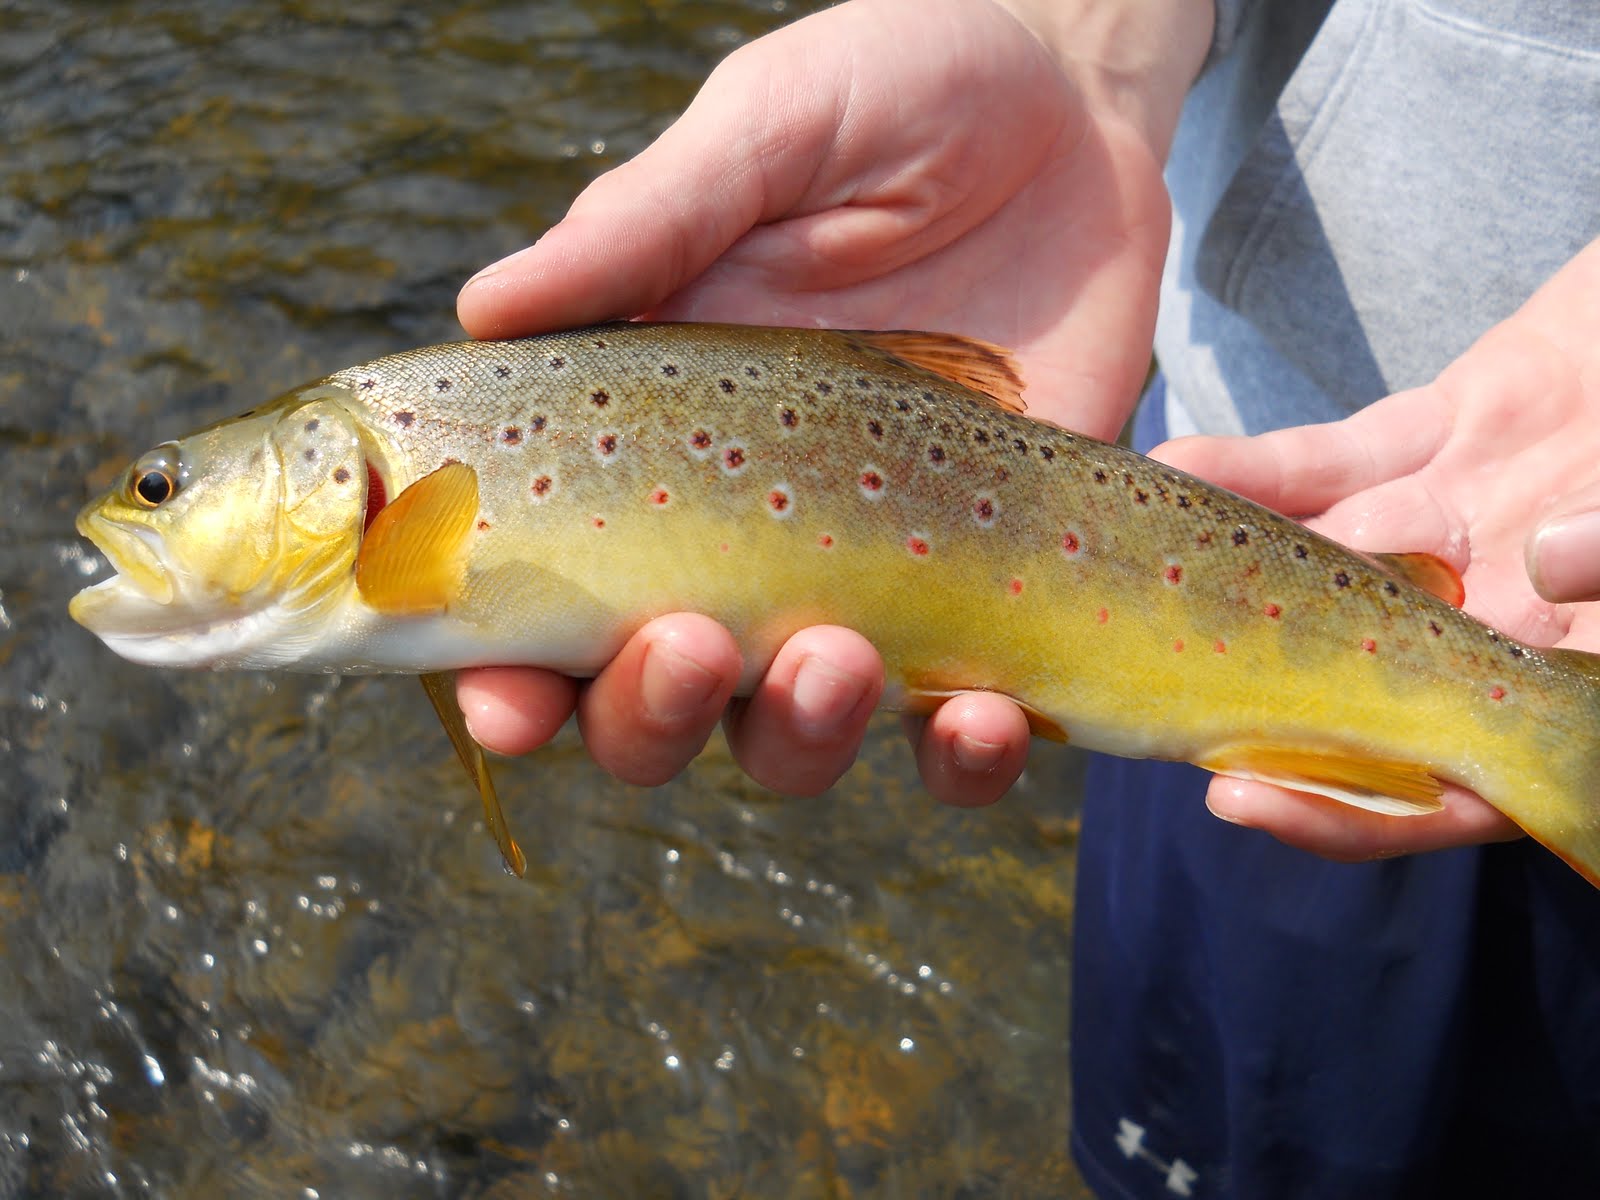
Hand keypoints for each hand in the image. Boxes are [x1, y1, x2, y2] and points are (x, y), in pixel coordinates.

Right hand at [455, 0, 1207, 799]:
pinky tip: (986, 709)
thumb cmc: (900, 92)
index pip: (548, 590)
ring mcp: (864, 569)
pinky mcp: (989, 587)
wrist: (1078, 106)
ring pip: (792, 736)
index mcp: (650, 431)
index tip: (506, 701)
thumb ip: (645, 223)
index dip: (509, 673)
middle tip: (687, 645)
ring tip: (839, 654)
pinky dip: (963, 755)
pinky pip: (959, 727)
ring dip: (796, 735)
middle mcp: (740, 526)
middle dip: (648, 714)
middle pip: (651, 700)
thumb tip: (482, 308)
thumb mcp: (766, 133)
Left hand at [1154, 235, 1599, 860]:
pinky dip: (1256, 467)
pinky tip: (1177, 459)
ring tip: (1117, 585)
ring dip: (1216, 584)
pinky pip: (1327, 464)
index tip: (1240, 801)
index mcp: (1559, 689)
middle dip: (1236, 706)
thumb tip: (1546, 567)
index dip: (1345, 811)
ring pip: (1314, 578)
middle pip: (1343, 695)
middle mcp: (1490, 625)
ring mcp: (1455, 532)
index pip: (1446, 789)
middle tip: (1127, 711)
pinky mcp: (1431, 441)